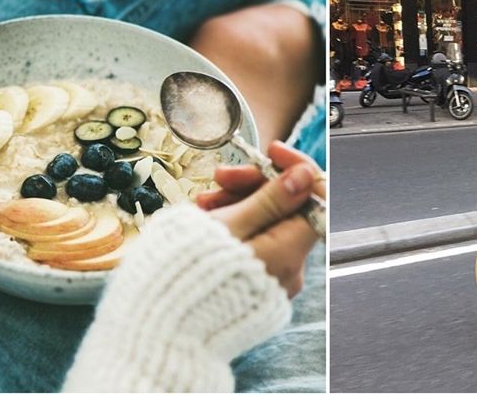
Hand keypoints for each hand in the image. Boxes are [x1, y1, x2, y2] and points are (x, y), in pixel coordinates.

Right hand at [197, 141, 323, 297]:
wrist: (160, 324)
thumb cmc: (188, 275)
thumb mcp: (229, 226)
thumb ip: (270, 200)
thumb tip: (306, 177)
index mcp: (288, 253)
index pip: (316, 198)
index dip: (296, 169)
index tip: (270, 152)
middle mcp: (288, 270)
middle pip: (287, 209)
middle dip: (255, 186)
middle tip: (220, 177)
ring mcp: (271, 281)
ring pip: (266, 224)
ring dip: (238, 203)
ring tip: (202, 203)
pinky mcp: (252, 287)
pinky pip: (253, 245)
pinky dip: (233, 227)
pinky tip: (205, 220)